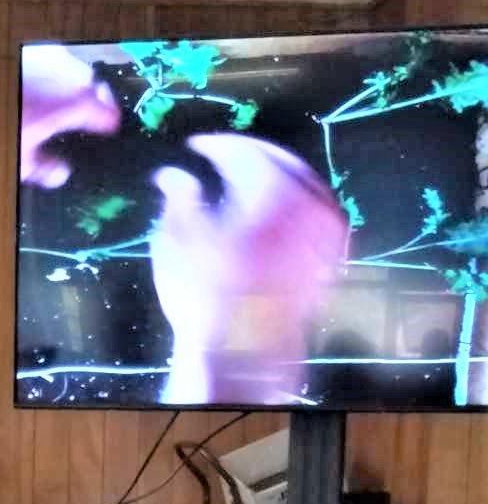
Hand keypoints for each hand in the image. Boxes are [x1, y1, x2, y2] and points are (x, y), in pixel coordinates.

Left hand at [20, 44, 120, 187]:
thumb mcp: (23, 159)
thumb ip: (47, 170)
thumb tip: (59, 175)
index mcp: (77, 102)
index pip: (110, 113)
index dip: (112, 124)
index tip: (111, 129)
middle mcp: (71, 75)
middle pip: (96, 88)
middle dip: (96, 102)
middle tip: (94, 117)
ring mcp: (53, 57)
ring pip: (77, 71)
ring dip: (78, 87)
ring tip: (70, 103)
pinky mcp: (35, 49)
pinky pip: (57, 62)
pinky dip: (58, 76)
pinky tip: (46, 88)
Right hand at [148, 134, 347, 404]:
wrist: (242, 357)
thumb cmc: (206, 303)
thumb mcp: (177, 245)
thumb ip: (179, 198)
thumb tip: (174, 176)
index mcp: (268, 194)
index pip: (243, 151)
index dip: (216, 145)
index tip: (196, 147)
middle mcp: (305, 206)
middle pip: (280, 160)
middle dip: (248, 155)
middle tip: (222, 158)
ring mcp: (324, 232)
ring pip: (303, 183)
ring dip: (274, 175)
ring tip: (247, 180)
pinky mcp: (330, 256)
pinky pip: (316, 211)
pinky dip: (295, 202)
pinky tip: (274, 210)